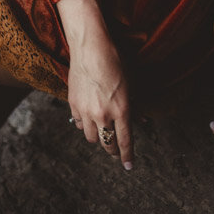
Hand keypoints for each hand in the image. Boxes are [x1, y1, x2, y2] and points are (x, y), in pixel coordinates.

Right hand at [57, 0, 132, 169]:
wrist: (90, 47)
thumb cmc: (114, 61)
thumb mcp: (131, 83)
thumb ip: (135, 105)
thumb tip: (141, 120)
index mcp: (121, 110)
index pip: (125, 142)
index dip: (127, 156)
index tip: (128, 166)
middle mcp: (103, 115)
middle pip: (107, 144)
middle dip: (113, 150)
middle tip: (116, 150)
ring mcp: (86, 111)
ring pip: (91, 137)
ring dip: (98, 136)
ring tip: (103, 130)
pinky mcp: (73, 105)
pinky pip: (79, 124)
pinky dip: (85, 125)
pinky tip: (89, 117)